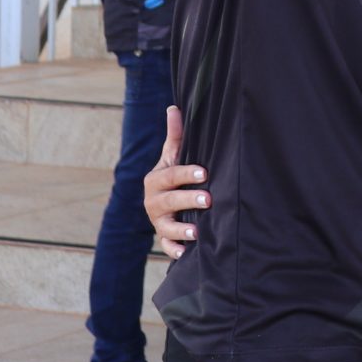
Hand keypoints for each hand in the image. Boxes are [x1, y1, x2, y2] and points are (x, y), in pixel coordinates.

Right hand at [145, 105, 209, 258]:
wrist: (164, 201)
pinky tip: (185, 253)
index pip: (171, 176)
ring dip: (181, 229)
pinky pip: (167, 247)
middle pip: (170, 201)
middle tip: (208, 199)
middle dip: (188, 199)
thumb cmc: (175, 174)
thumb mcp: (173, 156)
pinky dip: (175, 250)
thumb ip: (175, 136)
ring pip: (167, 227)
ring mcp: (158, 221)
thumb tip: (174, 107)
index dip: (186, 173)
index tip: (204, 173)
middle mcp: (153, 201)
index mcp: (156, 180)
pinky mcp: (164, 237)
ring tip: (197, 231)